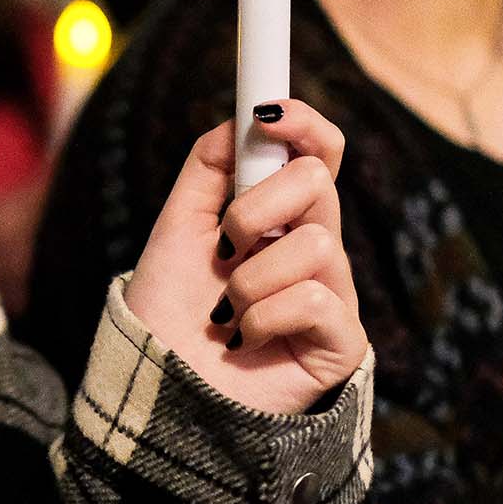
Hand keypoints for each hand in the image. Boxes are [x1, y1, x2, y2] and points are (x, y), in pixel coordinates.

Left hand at [125, 102, 365, 414]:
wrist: (160, 390)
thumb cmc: (170, 314)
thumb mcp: (178, 227)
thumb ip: (210, 166)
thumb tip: (242, 115)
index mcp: (279, 217)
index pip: (318, 155)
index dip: (306, 125)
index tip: (269, 112)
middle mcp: (312, 249)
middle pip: (318, 182)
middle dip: (256, 208)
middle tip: (225, 248)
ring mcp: (331, 294)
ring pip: (316, 244)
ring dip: (250, 279)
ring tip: (227, 312)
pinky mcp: (341, 342)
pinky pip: (317, 299)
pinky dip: (265, 317)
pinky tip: (245, 340)